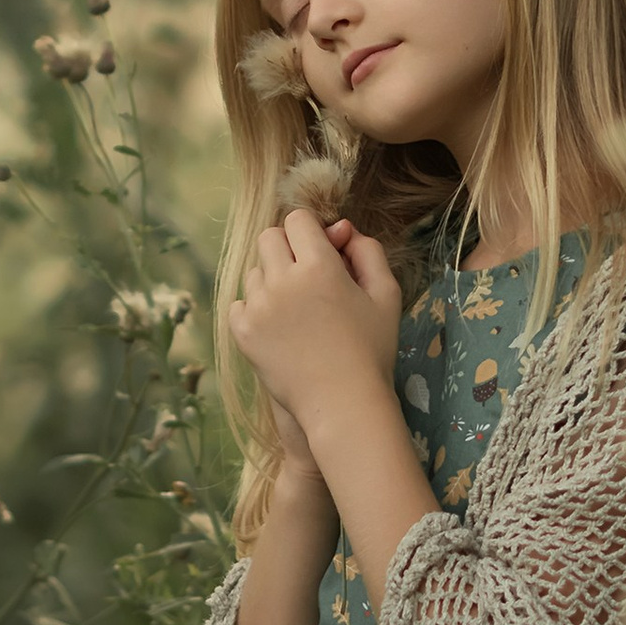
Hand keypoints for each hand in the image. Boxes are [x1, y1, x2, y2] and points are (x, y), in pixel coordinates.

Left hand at [227, 214, 400, 464]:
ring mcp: (258, 306)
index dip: (311, 233)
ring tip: (297, 309)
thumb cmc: (371, 350)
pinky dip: (256, 309)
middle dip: (288, 249)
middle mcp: (283, 280)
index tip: (323, 252)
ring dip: (273, 279)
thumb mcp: (385, 295)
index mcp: (320, 266)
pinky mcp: (242, 332)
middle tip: (308, 277)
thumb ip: (367, 252)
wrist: (343, 404)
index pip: (297, 220)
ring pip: (255, 271)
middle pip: (269, 238)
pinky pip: (240, 303)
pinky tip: (279, 327)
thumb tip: (341, 229)